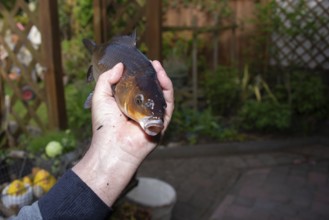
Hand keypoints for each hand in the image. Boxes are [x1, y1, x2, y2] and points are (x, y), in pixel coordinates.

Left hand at [72, 61, 173, 205]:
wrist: (113, 146)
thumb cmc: (104, 125)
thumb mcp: (100, 97)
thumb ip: (107, 79)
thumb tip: (119, 65)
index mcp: (128, 105)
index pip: (138, 87)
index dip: (140, 74)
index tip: (141, 63)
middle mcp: (141, 110)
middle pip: (152, 90)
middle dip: (153, 75)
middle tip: (152, 63)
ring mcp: (152, 116)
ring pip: (162, 95)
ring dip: (162, 80)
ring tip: (158, 67)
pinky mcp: (161, 122)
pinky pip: (168, 105)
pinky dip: (167, 91)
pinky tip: (163, 79)